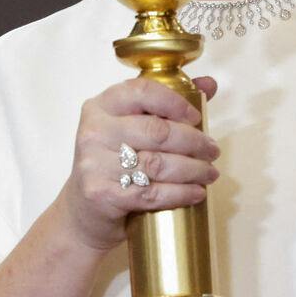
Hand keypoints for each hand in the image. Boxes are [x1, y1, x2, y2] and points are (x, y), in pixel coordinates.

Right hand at [54, 75, 220, 252]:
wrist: (82, 211)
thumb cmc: (113, 164)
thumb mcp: (131, 129)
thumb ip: (166, 105)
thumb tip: (209, 84)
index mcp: (101, 106)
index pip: (142, 91)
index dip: (175, 102)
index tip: (197, 117)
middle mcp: (94, 131)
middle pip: (157, 131)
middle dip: (193, 142)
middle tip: (212, 150)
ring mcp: (95, 163)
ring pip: (157, 164)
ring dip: (193, 170)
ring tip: (210, 173)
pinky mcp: (101, 193)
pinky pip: (151, 192)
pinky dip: (180, 193)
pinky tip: (196, 192)